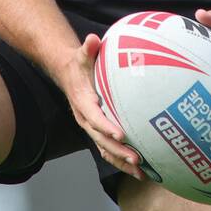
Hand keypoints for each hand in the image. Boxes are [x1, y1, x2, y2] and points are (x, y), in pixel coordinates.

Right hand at [54, 34, 144, 180]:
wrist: (69, 74)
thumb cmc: (80, 64)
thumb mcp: (81, 54)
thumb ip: (87, 48)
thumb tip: (93, 39)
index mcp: (83, 103)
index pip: (94, 118)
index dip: (106, 127)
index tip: (121, 135)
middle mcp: (86, 119)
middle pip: (101, 140)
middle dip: (118, 151)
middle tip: (137, 158)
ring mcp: (92, 127)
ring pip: (105, 149)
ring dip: (122, 162)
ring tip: (141, 171)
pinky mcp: (99, 131)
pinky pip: (109, 149)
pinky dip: (122, 160)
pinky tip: (139, 168)